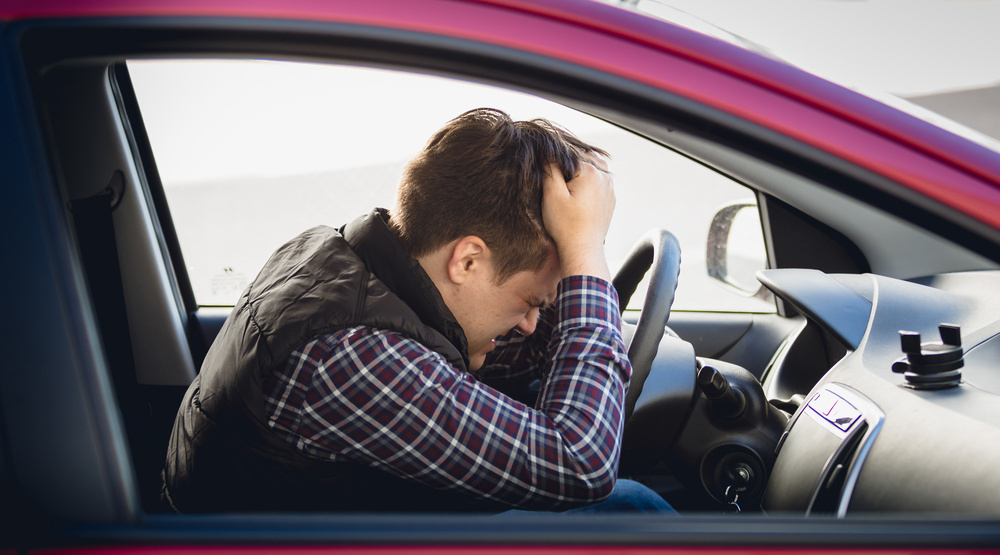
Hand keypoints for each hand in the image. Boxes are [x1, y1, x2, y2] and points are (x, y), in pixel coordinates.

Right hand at [542, 156, 614, 280]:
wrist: (582, 250)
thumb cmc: (566, 225)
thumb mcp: (551, 194)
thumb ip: (550, 169)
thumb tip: (548, 153)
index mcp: (590, 171)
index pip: (569, 154)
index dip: (555, 160)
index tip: (546, 169)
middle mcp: (604, 177)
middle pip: (584, 158)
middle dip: (569, 164)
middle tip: (556, 178)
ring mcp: (609, 189)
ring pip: (594, 169)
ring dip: (580, 172)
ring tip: (566, 185)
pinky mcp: (609, 201)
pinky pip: (599, 183)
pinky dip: (588, 183)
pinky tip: (576, 195)